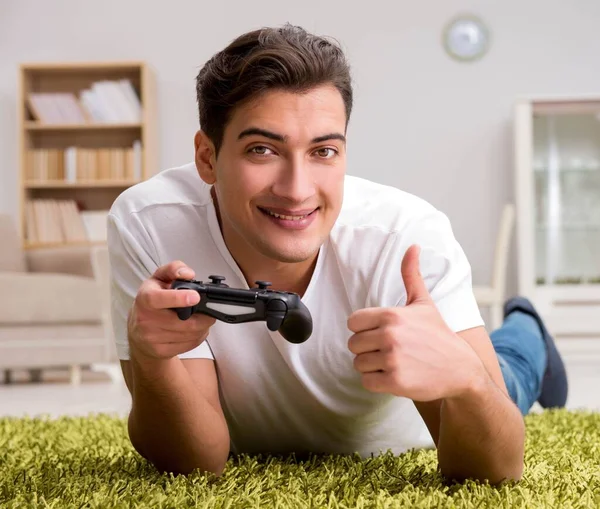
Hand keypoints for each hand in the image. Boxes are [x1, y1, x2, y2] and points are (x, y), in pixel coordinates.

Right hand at [127, 261, 216, 360]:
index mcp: (145, 299)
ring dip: (203, 327)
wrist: (137, 332)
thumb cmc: (151, 302)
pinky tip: (195, 330)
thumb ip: (173, 269)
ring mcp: (152, 338)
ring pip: (190, 334)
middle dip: (204, 317)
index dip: (178, 298)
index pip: (158, 299)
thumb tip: (188, 274)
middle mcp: (145, 320)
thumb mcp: (158, 279)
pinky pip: (189, 344)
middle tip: (210, 310)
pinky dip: (198, 336)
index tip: (195, 296)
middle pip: (184, 322)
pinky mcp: (160, 351)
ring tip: (201, 318)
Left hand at [347, 245, 484, 401]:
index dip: (364, 329)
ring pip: (358, 363)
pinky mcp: (395, 381)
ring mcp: (392, 359)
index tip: (380, 333)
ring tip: (394, 362)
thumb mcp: (423, 303)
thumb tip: (412, 246)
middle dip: (367, 349)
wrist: (461, 370)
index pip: (353, 322)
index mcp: (391, 315)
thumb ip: (411, 275)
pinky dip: (377, 382)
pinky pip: (366, 381)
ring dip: (372, 366)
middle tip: (389, 350)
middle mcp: (389, 335)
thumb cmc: (438, 335)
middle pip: (353, 344)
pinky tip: (395, 376)